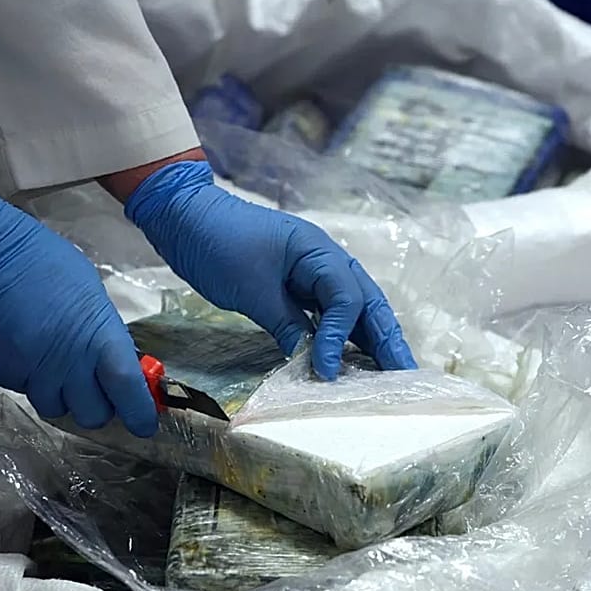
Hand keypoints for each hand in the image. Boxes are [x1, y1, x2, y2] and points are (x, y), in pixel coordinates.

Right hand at [0, 172, 157, 436]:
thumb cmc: (37, 257)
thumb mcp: (87, 287)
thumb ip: (101, 328)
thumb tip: (110, 353)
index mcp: (98, 337)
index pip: (127, 389)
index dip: (139, 412)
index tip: (145, 424)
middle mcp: (69, 364)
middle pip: (93, 414)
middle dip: (97, 406)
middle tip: (94, 389)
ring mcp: (33, 374)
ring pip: (56, 409)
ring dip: (61, 396)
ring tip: (54, 367)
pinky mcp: (2, 375)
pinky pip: (25, 390)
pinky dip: (30, 380)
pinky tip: (24, 353)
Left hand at [121, 159, 415, 379]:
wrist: (184, 216)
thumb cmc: (216, 242)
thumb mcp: (251, 288)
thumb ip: (286, 324)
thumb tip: (314, 364)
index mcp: (318, 251)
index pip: (346, 299)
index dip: (342, 338)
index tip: (329, 372)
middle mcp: (326, 260)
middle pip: (367, 302)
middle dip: (387, 339)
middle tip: (406, 375)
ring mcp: (313, 272)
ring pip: (354, 309)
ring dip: (372, 339)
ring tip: (392, 372)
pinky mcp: (297, 286)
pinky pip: (329, 313)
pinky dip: (343, 336)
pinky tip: (352, 359)